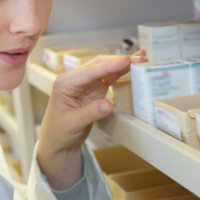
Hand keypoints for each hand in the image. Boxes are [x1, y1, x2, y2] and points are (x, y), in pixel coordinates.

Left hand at [37, 50, 146, 189]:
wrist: (58, 140)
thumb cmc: (59, 131)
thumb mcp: (72, 124)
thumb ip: (90, 113)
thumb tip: (108, 105)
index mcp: (65, 83)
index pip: (89, 71)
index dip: (108, 65)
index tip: (125, 60)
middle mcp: (75, 79)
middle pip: (98, 65)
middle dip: (119, 61)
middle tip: (139, 59)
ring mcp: (85, 83)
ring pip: (105, 68)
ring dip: (122, 64)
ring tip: (141, 59)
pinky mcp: (94, 89)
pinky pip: (108, 77)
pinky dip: (120, 72)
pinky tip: (132, 66)